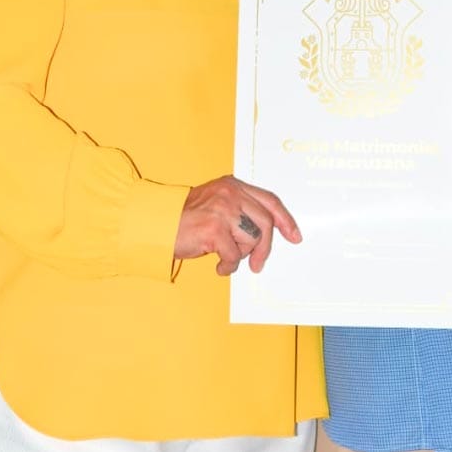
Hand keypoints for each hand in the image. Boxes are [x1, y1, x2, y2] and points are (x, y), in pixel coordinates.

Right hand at [173, 176, 300, 276]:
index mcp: (233, 185)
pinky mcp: (214, 229)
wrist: (157, 224)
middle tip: (258, 264)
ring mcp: (223, 210)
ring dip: (241, 255)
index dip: (285, 219)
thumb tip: (266, 234)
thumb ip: (240, 210)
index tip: (294, 235)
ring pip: (252, 239)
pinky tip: (218, 265)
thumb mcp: (216, 204)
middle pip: (266, 223)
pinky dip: (228, 266)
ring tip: (226, 256)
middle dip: (265, 248)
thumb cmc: (185, 218)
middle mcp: (230, 194)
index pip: (269, 200)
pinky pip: (234, 256)